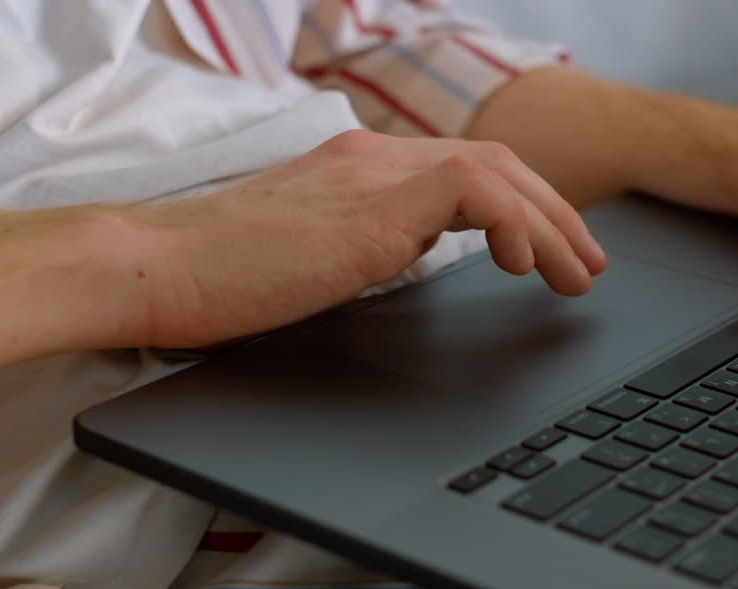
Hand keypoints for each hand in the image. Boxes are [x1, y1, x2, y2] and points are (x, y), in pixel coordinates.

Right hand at [128, 130, 606, 348]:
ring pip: (495, 173)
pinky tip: (523, 266)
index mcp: (357, 171)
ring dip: (550, 225)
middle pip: (493, 166)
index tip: (547, 250)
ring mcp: (371, 179)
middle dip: (554, 215)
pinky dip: (513, 223)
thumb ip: (361, 242)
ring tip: (576, 274)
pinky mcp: (369, 210)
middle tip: (586, 263)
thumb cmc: (213, 277)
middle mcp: (371, 161)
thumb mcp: (306, 255)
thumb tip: (405, 254)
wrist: (151, 269)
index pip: (461, 172)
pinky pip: (472, 193)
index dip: (520, 207)